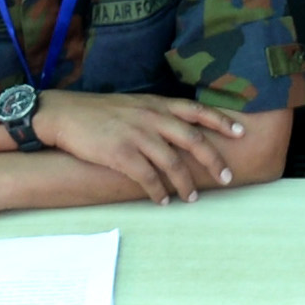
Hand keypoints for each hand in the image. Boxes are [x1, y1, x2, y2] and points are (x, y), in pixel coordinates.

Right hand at [29, 88, 254, 204]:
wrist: (63, 114)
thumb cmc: (98, 112)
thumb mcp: (132, 105)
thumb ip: (156, 115)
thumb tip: (179, 131)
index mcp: (156, 104)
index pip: (196, 110)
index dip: (221, 121)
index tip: (241, 133)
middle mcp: (151, 117)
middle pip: (193, 139)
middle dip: (213, 160)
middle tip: (227, 178)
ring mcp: (136, 135)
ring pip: (172, 163)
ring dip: (185, 184)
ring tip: (191, 198)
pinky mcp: (120, 153)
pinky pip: (147, 177)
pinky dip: (158, 191)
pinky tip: (161, 200)